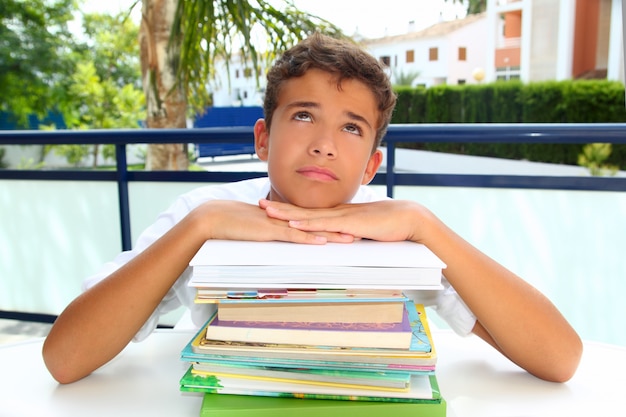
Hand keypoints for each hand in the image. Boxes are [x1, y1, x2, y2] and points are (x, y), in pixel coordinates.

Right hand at [193, 200, 351, 243]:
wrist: (212, 219)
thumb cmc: (231, 225)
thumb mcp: (256, 229)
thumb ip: (268, 232)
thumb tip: (278, 238)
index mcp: (282, 218)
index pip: (311, 221)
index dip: (329, 224)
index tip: (346, 227)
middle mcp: (284, 219)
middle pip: (317, 223)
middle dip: (338, 228)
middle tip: (359, 231)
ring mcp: (277, 224)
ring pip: (310, 229)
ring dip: (331, 234)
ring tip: (351, 238)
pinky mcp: (268, 231)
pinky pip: (292, 235)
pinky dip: (308, 238)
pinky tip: (322, 241)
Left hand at [260, 199, 429, 242]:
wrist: (409, 219)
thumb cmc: (390, 225)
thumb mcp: (364, 230)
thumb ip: (351, 234)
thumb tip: (341, 241)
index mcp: (340, 214)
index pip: (310, 212)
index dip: (291, 209)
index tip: (273, 207)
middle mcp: (338, 213)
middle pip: (304, 210)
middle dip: (281, 208)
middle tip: (259, 204)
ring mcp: (343, 218)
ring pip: (310, 216)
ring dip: (288, 214)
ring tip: (268, 212)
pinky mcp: (351, 225)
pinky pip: (325, 226)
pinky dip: (309, 225)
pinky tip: (295, 225)